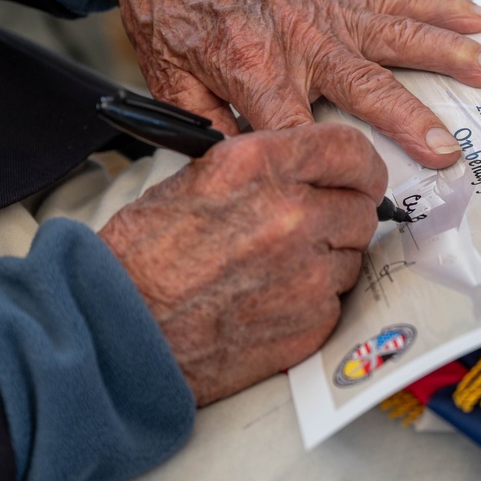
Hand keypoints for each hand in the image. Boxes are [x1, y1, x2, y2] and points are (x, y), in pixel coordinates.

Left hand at [91, 0, 480, 168]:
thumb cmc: (174, 9)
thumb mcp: (169, 78)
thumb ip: (207, 128)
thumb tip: (243, 169)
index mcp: (256, 69)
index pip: (296, 133)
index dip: (323, 170)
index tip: (355, 203)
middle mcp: (306, 42)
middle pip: (367, 88)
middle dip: (408, 122)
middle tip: (448, 152)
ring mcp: (331, 17)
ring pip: (402, 38)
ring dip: (452, 56)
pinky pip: (402, 3)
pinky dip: (444, 9)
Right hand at [98, 123, 385, 405]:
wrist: (119, 331)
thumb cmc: (144, 257)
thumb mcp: (199, 177)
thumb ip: (268, 166)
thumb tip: (315, 167)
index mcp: (260, 166)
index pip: (351, 150)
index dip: (360, 166)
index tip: (362, 176)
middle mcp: (292, 214)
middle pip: (361, 208)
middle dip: (341, 216)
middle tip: (309, 228)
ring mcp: (308, 272)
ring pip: (353, 256)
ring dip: (327, 259)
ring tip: (274, 268)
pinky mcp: (313, 320)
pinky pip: (336, 300)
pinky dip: (313, 300)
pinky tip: (271, 300)